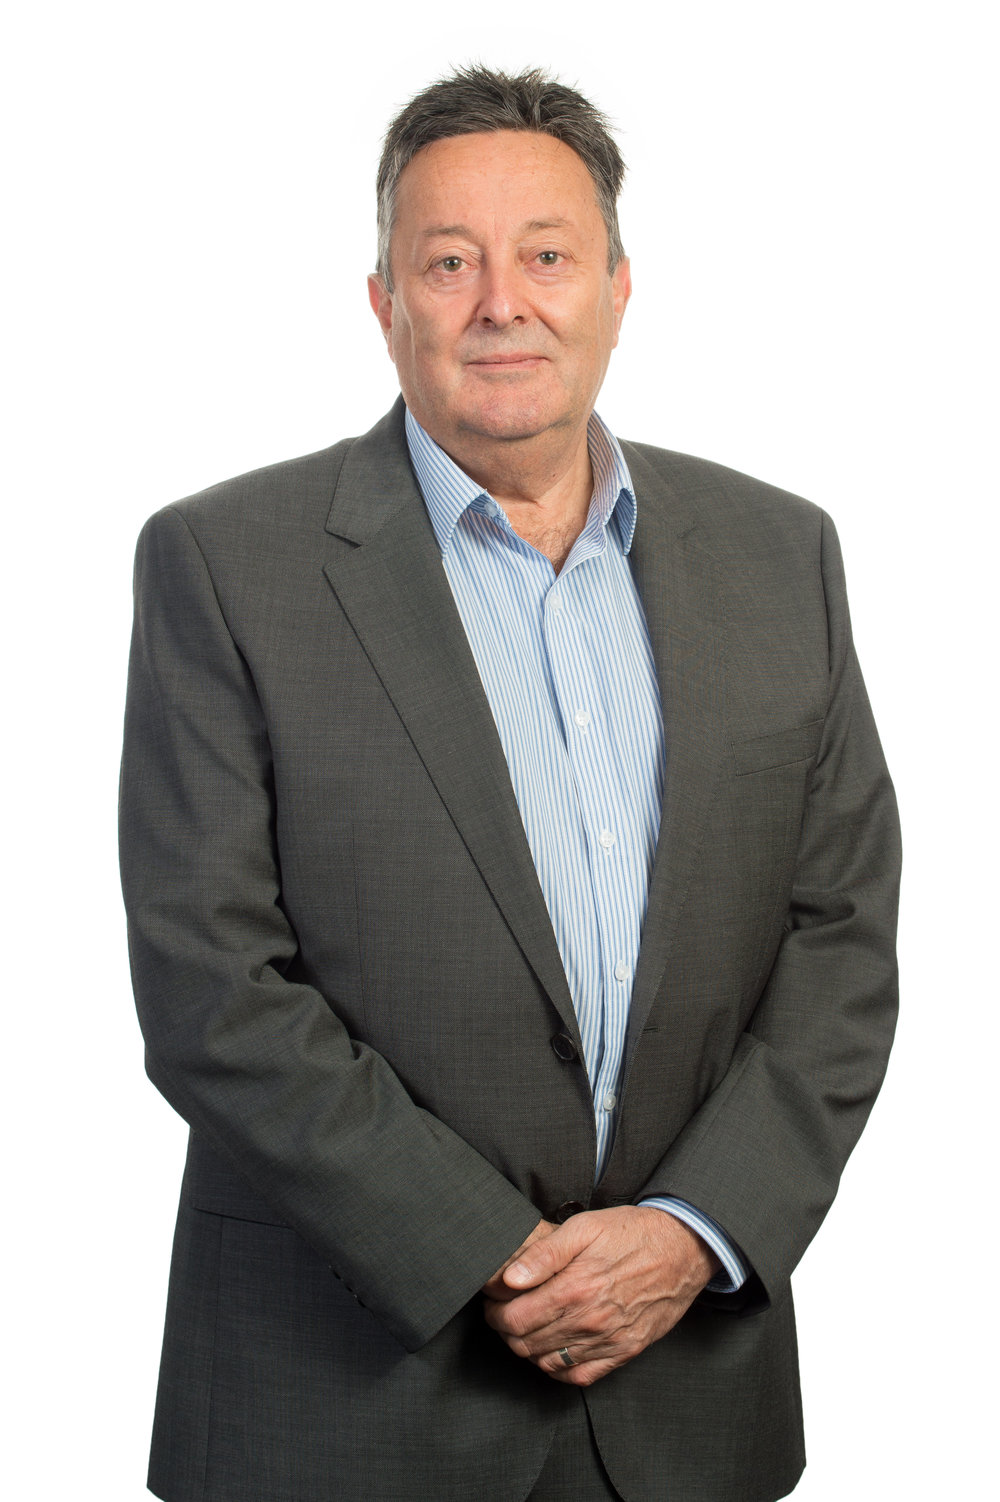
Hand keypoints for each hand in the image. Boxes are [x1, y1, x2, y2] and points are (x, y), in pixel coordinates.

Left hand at [483, 1207, 719, 1385]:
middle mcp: (589, 1321)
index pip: (516, 1319)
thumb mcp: (584, 1227)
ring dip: (528, 1348)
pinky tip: (552, 1349)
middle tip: (503, 1313)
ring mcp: (607, 1341)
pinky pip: (579, 1376)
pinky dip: (557, 1368)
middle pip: (526, 1344)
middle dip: (506, 1330)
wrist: (682, 1249)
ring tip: (525, 1327)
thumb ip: (544, 1254)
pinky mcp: (624, 1352)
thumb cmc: (631, 1233)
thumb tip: (510, 1277)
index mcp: (575, 1288)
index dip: (495, 1313)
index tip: (492, 1302)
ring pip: (547, 1362)